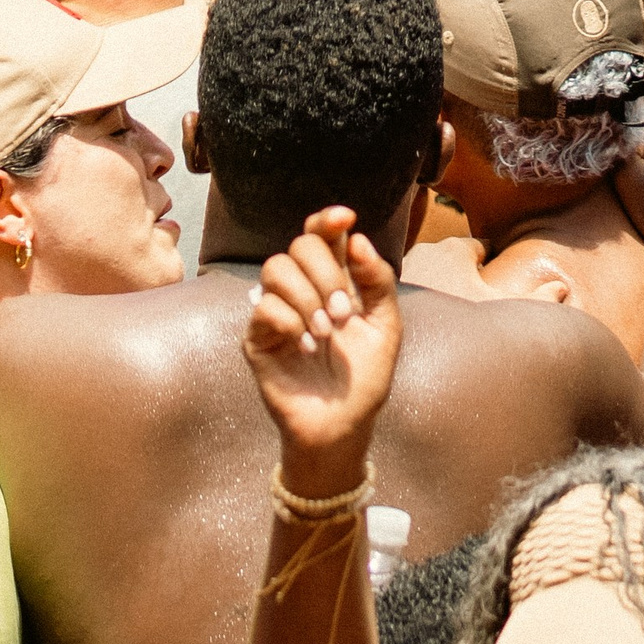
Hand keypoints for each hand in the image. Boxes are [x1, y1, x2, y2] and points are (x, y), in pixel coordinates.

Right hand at [243, 205, 401, 468]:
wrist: (343, 425)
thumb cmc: (364, 377)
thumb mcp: (385, 326)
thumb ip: (376, 281)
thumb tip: (357, 239)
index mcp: (333, 280)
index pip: (320, 235)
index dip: (327, 219)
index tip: (345, 219)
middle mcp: (302, 289)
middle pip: (298, 245)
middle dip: (325, 274)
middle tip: (342, 313)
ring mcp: (277, 312)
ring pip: (276, 269)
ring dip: (307, 298)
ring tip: (326, 333)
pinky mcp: (258, 338)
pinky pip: (264, 308)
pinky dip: (291, 323)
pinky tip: (307, 348)